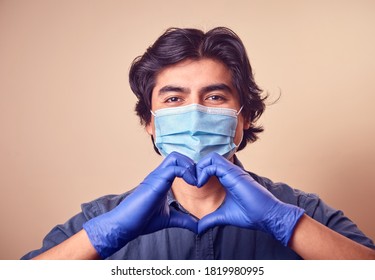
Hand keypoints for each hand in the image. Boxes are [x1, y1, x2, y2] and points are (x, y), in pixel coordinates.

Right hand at [83, 152, 197, 257]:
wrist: (126, 225)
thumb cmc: (142, 220)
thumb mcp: (169, 219)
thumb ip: (184, 219)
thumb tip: (198, 226)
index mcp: (162, 180)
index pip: (178, 164)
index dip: (191, 170)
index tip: (199, 184)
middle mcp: (159, 175)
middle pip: (177, 156)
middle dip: (192, 165)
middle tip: (199, 180)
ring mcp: (157, 176)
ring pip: (176, 157)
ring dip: (189, 166)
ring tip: (196, 182)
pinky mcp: (156, 180)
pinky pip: (174, 168)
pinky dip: (186, 172)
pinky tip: (193, 185)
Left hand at [196, 153, 303, 245]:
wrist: (266, 217)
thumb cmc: (250, 215)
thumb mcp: (224, 216)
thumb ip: (211, 219)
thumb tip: (199, 228)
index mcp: (228, 179)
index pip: (210, 166)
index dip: (199, 173)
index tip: (194, 186)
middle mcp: (230, 172)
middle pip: (209, 159)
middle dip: (197, 168)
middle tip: (192, 182)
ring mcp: (232, 171)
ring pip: (211, 157)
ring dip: (199, 168)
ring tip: (196, 182)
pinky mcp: (233, 173)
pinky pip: (214, 164)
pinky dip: (203, 171)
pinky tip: (200, 184)